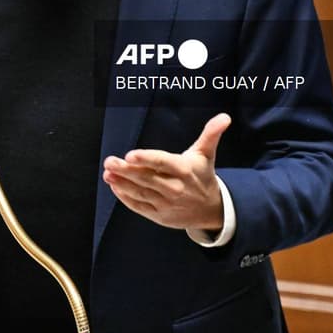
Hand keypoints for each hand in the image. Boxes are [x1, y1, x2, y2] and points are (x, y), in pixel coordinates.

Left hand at [102, 113, 229, 230]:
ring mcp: (166, 203)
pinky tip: (115, 186)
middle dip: (126, 170)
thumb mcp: (206, 154)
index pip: (162, 162)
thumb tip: (225, 117)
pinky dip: (126, 198)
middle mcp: (174, 188)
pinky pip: (139, 206)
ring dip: (121, 183)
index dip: (146, 159)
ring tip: (107, 173)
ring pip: (140, 192)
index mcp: (183, 170)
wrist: (212, 210)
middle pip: (146, 178)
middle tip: (109, 162)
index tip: (130, 155)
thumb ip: (211, 134)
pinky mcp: (159, 215)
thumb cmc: (203, 175)